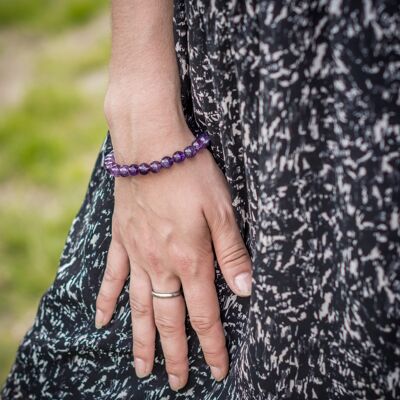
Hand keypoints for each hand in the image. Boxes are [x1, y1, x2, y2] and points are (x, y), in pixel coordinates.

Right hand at [96, 102, 251, 390]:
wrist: (151, 146)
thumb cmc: (190, 173)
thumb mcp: (222, 209)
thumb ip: (232, 252)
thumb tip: (246, 290)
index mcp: (191, 258)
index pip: (205, 314)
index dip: (212, 345)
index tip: (217, 370)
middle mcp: (161, 264)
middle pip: (169, 320)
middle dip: (176, 355)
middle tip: (178, 382)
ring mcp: (137, 254)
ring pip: (140, 308)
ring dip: (141, 341)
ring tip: (142, 370)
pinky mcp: (122, 239)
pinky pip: (112, 276)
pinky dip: (106, 301)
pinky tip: (101, 322)